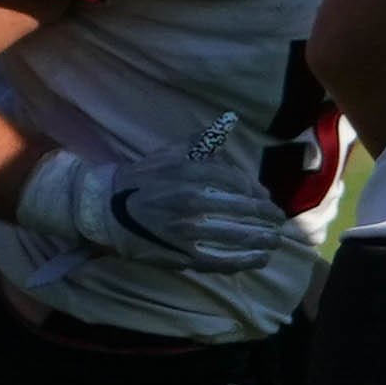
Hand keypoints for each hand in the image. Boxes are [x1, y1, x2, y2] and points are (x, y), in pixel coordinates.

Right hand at [22, 129, 299, 271]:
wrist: (106, 208)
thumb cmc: (144, 178)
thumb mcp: (172, 152)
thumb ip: (203, 140)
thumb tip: (229, 123)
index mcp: (193, 174)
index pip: (240, 183)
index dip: (258, 193)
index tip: (266, 199)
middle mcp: (193, 202)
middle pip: (245, 210)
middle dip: (268, 217)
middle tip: (278, 220)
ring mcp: (188, 231)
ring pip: (238, 237)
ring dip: (264, 239)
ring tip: (275, 240)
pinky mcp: (181, 255)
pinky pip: (220, 261)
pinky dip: (245, 261)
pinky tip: (260, 259)